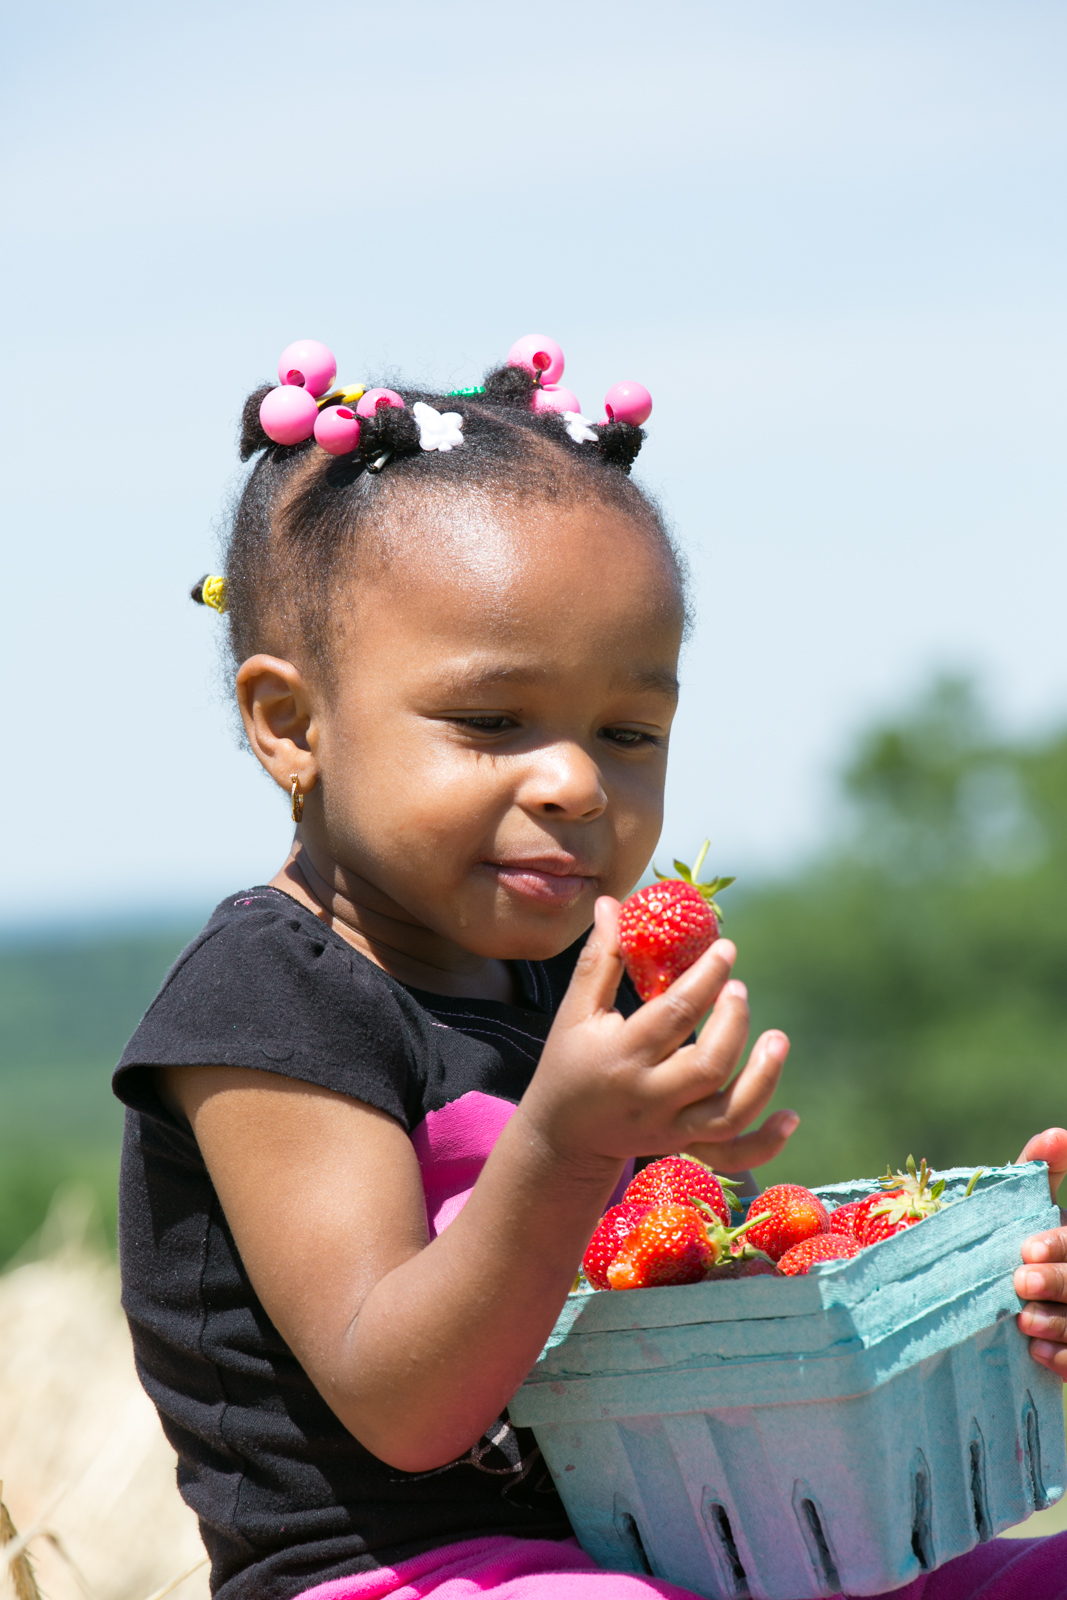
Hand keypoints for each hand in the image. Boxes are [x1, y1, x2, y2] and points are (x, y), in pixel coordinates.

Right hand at [519, 896, 794, 1172]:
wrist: (563, 1135)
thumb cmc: (570, 1061)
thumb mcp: (577, 1012)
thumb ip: (600, 960)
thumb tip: (613, 904)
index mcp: (622, 1056)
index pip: (674, 1013)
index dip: (707, 977)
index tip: (727, 949)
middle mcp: (649, 1097)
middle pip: (708, 1064)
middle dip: (733, 1022)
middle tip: (739, 989)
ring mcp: (670, 1128)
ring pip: (729, 1113)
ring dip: (762, 1078)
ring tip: (776, 1039)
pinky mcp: (685, 1147)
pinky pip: (733, 1154)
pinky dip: (766, 1143)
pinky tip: (790, 1116)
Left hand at [1014, 1128, 1066, 1380]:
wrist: (998, 1306)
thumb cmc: (1021, 1244)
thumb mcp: (1029, 1206)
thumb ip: (1042, 1172)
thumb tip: (1057, 1134)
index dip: (1059, 1245)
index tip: (1026, 1249)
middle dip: (1060, 1281)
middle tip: (1021, 1282)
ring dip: (1061, 1323)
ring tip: (1023, 1321)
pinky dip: (1066, 1360)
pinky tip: (1038, 1354)